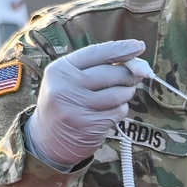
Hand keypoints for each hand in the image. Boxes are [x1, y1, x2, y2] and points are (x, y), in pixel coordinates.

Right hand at [26, 39, 144, 167]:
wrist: (47, 141)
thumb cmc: (66, 103)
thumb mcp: (71, 80)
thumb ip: (98, 68)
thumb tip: (139, 65)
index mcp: (60, 70)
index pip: (96, 53)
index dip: (121, 48)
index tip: (139, 46)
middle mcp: (65, 87)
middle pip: (111, 73)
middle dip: (129, 75)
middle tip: (133, 78)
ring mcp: (76, 108)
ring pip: (118, 94)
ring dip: (126, 94)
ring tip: (118, 96)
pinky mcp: (89, 126)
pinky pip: (118, 112)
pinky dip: (120, 111)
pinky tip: (109, 113)